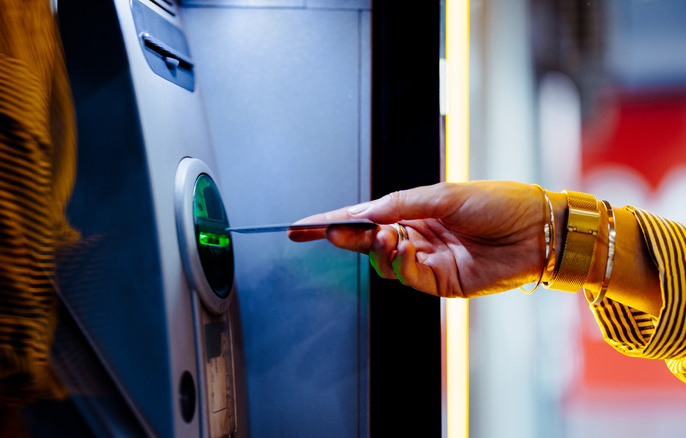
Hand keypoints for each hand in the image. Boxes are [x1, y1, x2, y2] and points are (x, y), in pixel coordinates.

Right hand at [289, 181, 547, 297]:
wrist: (540, 231)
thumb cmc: (500, 202)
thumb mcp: (445, 194)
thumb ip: (400, 204)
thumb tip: (364, 212)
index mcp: (415, 210)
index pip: (365, 216)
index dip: (333, 221)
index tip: (302, 226)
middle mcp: (417, 235)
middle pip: (368, 240)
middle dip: (345, 236)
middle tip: (328, 233)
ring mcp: (427, 260)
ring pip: (384, 261)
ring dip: (376, 249)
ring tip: (381, 235)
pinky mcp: (440, 283)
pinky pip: (408, 277)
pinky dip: (399, 264)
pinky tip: (403, 248)